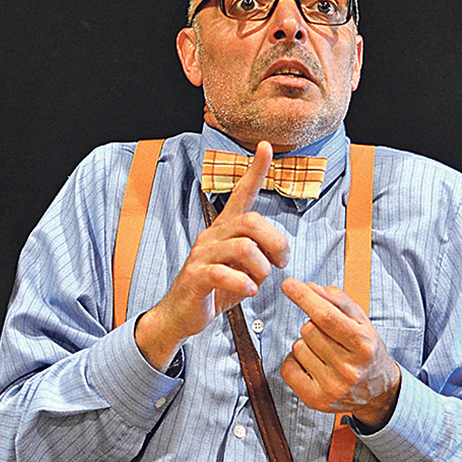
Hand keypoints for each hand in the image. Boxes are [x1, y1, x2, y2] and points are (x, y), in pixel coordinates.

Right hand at [134, 141, 287, 369]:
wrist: (181, 314)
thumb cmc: (214, 290)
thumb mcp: (243, 269)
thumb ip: (259, 254)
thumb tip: (278, 253)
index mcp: (224, 230)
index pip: (241, 194)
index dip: (255, 170)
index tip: (266, 147)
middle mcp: (212, 236)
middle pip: (252, 222)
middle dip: (275, 243)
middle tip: (279, 264)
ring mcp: (202, 255)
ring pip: (244, 248)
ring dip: (261, 268)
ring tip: (258, 282)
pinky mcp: (196, 277)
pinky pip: (225, 274)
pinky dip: (243, 284)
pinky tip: (246, 291)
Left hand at [280, 279, 400, 430]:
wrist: (379, 392)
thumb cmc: (367, 351)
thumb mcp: (362, 322)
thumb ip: (338, 301)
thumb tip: (310, 288)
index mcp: (363, 345)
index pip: (326, 317)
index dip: (305, 298)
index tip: (289, 285)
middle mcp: (349, 369)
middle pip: (309, 329)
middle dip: (313, 325)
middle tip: (328, 336)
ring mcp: (332, 387)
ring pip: (298, 346)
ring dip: (306, 344)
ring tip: (324, 352)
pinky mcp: (316, 400)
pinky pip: (287, 367)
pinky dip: (294, 361)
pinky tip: (311, 364)